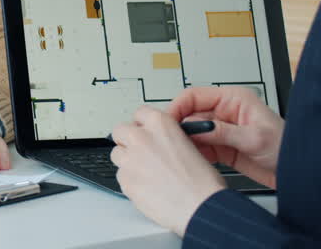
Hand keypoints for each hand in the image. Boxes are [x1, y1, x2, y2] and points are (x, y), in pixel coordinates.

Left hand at [110, 106, 225, 235]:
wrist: (202, 208)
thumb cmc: (203, 182)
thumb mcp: (190, 146)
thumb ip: (167, 139)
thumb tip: (158, 142)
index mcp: (160, 124)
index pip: (139, 113)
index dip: (142, 124)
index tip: (144, 131)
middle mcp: (141, 137)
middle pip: (120, 131)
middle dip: (128, 140)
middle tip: (141, 153)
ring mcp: (129, 159)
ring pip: (117, 154)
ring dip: (128, 161)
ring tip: (147, 174)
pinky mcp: (125, 180)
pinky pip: (121, 177)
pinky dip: (131, 181)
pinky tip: (148, 188)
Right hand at [166, 86, 282, 188]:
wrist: (297, 172)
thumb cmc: (286, 147)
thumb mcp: (254, 137)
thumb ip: (222, 131)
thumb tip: (195, 127)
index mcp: (232, 99)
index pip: (194, 96)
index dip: (178, 107)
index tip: (167, 121)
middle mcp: (224, 112)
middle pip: (189, 114)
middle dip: (179, 127)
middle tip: (169, 139)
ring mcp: (221, 130)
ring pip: (191, 132)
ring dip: (184, 141)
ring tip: (178, 151)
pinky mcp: (220, 146)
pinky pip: (198, 146)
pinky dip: (192, 152)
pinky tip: (190, 159)